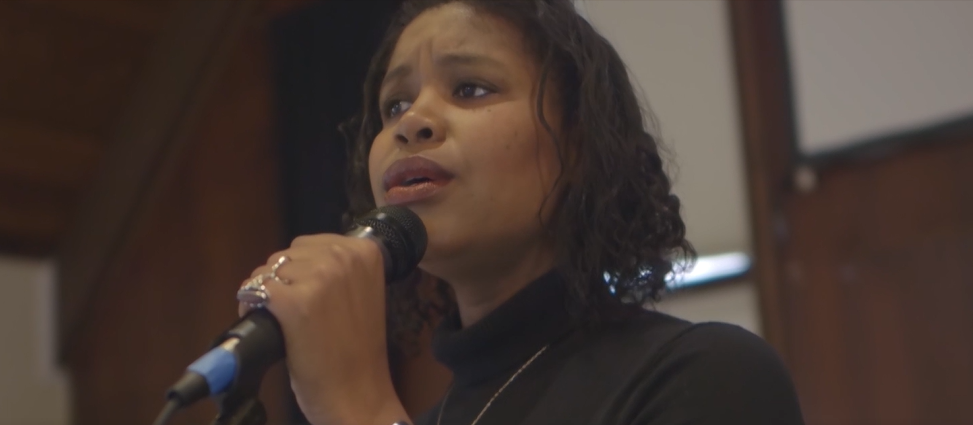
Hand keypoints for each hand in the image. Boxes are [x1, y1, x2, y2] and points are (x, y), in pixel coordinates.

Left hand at [239, 234, 408, 424]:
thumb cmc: (358, 350)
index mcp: (365, 251)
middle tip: (293, 311)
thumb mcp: (362, 294)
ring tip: (281, 320)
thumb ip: (339, 270)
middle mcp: (343, 258)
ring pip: (268, 270)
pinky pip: (255, 291)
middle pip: (288, 254)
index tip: (307, 292)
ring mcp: (318, 278)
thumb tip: (299, 260)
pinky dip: (252, 308)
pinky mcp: (293, 302)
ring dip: (267, 293)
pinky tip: (267, 324)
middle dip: (283, 280)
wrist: (359, 392)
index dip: (301, 268)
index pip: (311, 243)